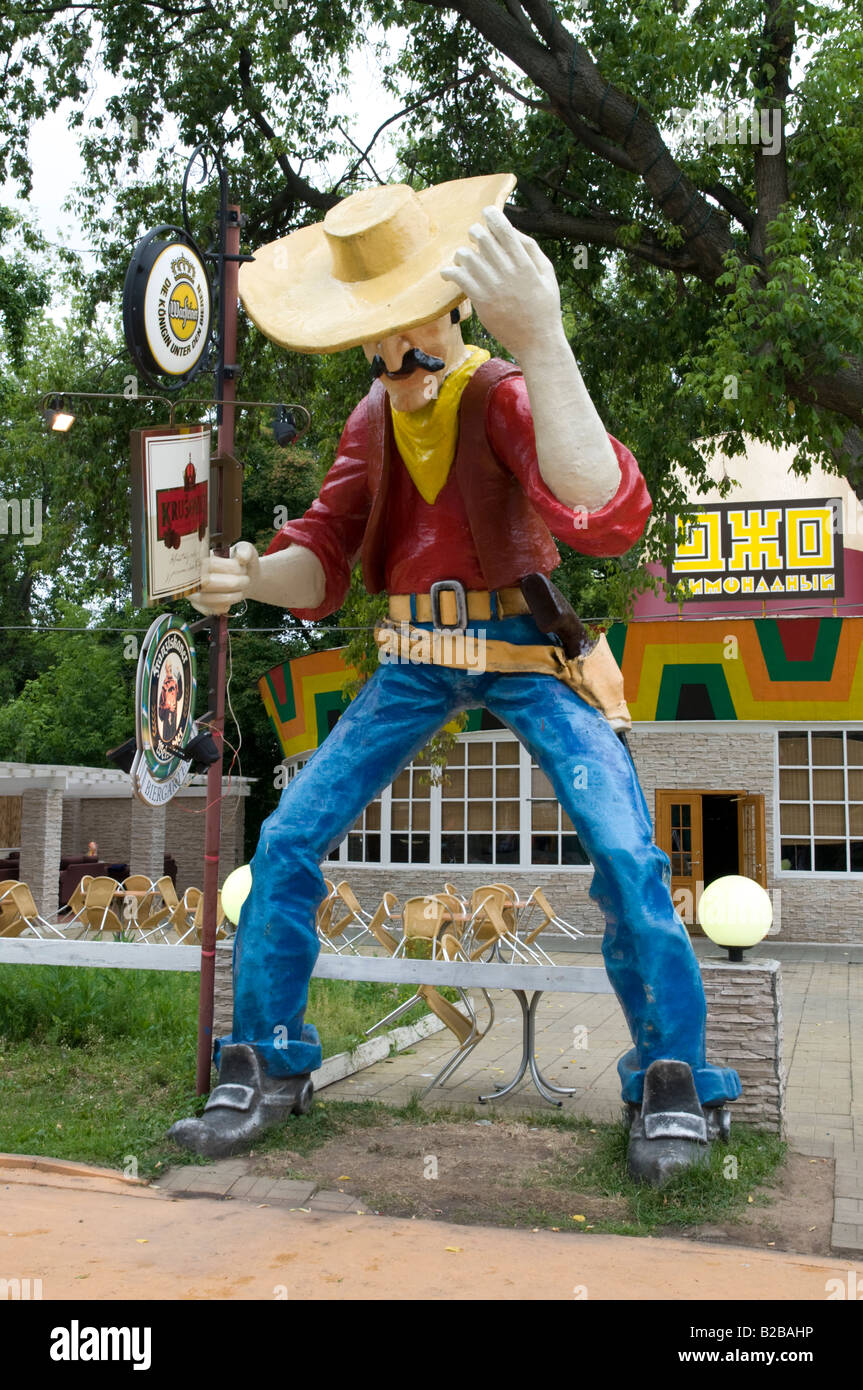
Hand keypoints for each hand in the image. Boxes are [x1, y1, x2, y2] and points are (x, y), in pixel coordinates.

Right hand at [189, 541, 259, 615]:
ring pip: (206, 599)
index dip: (228, 568)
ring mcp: (193, 589)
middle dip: (231, 584)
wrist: (247, 578)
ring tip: (241, 591)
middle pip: (205, 583)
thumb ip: (246, 550)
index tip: (242, 568)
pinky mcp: (198, 603)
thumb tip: (241, 557)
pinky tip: (231, 600)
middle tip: (245, 581)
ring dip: (229, 597)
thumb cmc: (243, 562)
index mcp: (202, 556)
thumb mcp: (247, 550)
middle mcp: (193, 573)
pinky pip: (208, 609)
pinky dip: (224, 607)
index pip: (208, 564)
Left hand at [440, 205, 561, 359]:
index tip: (486, 213)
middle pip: (481, 237)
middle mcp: (507, 271)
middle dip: (475, 233)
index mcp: (525, 262)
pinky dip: (449, 272)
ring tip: (465, 260)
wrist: (537, 341)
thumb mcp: (547, 272)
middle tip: (475, 239)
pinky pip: (458, 277)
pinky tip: (449, 274)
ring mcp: (492, 286)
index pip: (503, 228)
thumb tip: (511, 230)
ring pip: (466, 255)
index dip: (491, 215)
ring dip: (462, 254)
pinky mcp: (480, 301)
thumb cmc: (544, 306)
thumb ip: (531, 249)